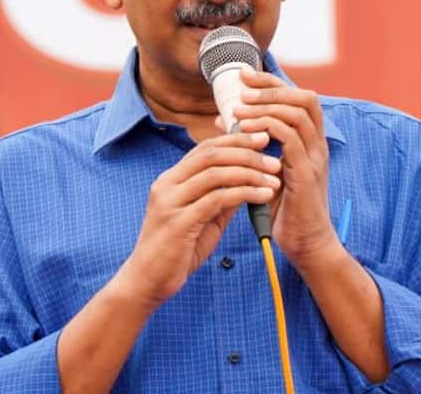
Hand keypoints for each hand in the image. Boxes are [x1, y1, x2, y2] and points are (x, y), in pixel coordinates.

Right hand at [118, 131, 281, 309]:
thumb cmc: (175, 252)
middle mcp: (167, 185)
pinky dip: (243, 193)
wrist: (146, 282)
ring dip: (249, 172)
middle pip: (210, 155)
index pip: (204, 149)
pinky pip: (216, 199)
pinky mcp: (178, 222)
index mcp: (170, 180)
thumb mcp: (202, 220)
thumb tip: (248, 181)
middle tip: (273, 158)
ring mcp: (170, 202)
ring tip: (273, 177)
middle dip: (245, 152)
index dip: (234, 140)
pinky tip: (263, 196)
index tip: (261, 139)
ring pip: (214, 173)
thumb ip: (220, 199)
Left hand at [232, 69, 339, 269]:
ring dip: (266, 108)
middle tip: (242, 91)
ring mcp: (315, 159)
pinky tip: (246, 134)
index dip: (272, 84)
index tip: (244, 77)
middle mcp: (317, 145)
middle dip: (271, 90)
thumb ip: (252, 144)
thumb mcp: (266, 169)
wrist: (304, 244)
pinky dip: (268, 130)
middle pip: (305, 98)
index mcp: (310, 141)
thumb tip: (226, 119)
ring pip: (298, 114)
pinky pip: (291, 141)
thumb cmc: (284, 209)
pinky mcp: (307, 175)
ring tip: (238, 112)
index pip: (298, 98)